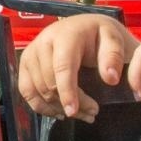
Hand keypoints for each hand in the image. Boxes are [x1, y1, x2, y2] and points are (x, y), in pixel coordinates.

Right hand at [18, 14, 136, 122]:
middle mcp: (44, 41)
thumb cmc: (100, 35)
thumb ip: (114, 56)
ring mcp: (32, 52)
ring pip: (39, 90)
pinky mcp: (25, 63)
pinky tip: (58, 110)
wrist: (86, 28)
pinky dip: (41, 106)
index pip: (62, 66)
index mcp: (66, 34)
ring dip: (58, 107)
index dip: (66, 91)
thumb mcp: (114, 39)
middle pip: (50, 82)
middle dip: (70, 102)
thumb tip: (111, 78)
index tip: (73, 111)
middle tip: (93, 112)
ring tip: (81, 113)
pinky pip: (26, 91)